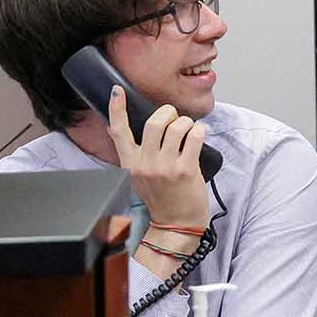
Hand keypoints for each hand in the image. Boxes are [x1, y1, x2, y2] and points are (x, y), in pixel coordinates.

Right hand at [107, 85, 209, 232]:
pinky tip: (200, 136)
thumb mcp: (138, 176)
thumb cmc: (161, 197)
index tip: (117, 91)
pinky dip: (200, 131)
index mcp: (130, 164)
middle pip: (154, 122)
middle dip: (168, 113)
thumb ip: (134, 153)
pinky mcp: (186, 170)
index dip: (116, 109)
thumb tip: (123, 128)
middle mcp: (145, 164)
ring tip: (190, 131)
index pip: (118, 132)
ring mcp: (165, 168)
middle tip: (175, 119)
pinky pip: (195, 136)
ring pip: (177, 127)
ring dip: (187, 123)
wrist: (176, 224)